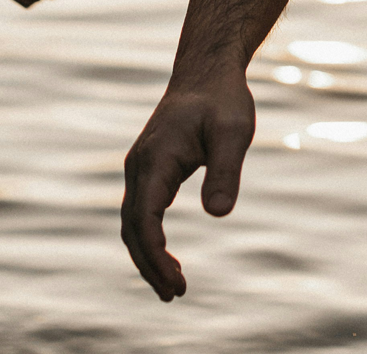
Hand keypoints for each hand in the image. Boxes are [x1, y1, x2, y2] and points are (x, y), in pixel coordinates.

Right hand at [121, 68, 255, 300]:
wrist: (206, 72)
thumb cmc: (222, 99)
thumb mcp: (233, 132)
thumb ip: (226, 171)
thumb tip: (219, 214)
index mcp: (157, 158)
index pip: (146, 219)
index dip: (157, 256)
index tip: (177, 283)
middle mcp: (140, 165)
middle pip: (133, 227)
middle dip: (149, 265)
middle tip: (176, 294)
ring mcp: (140, 167)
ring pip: (132, 222)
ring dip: (146, 256)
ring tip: (172, 286)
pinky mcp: (148, 169)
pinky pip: (140, 211)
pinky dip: (148, 238)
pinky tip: (167, 256)